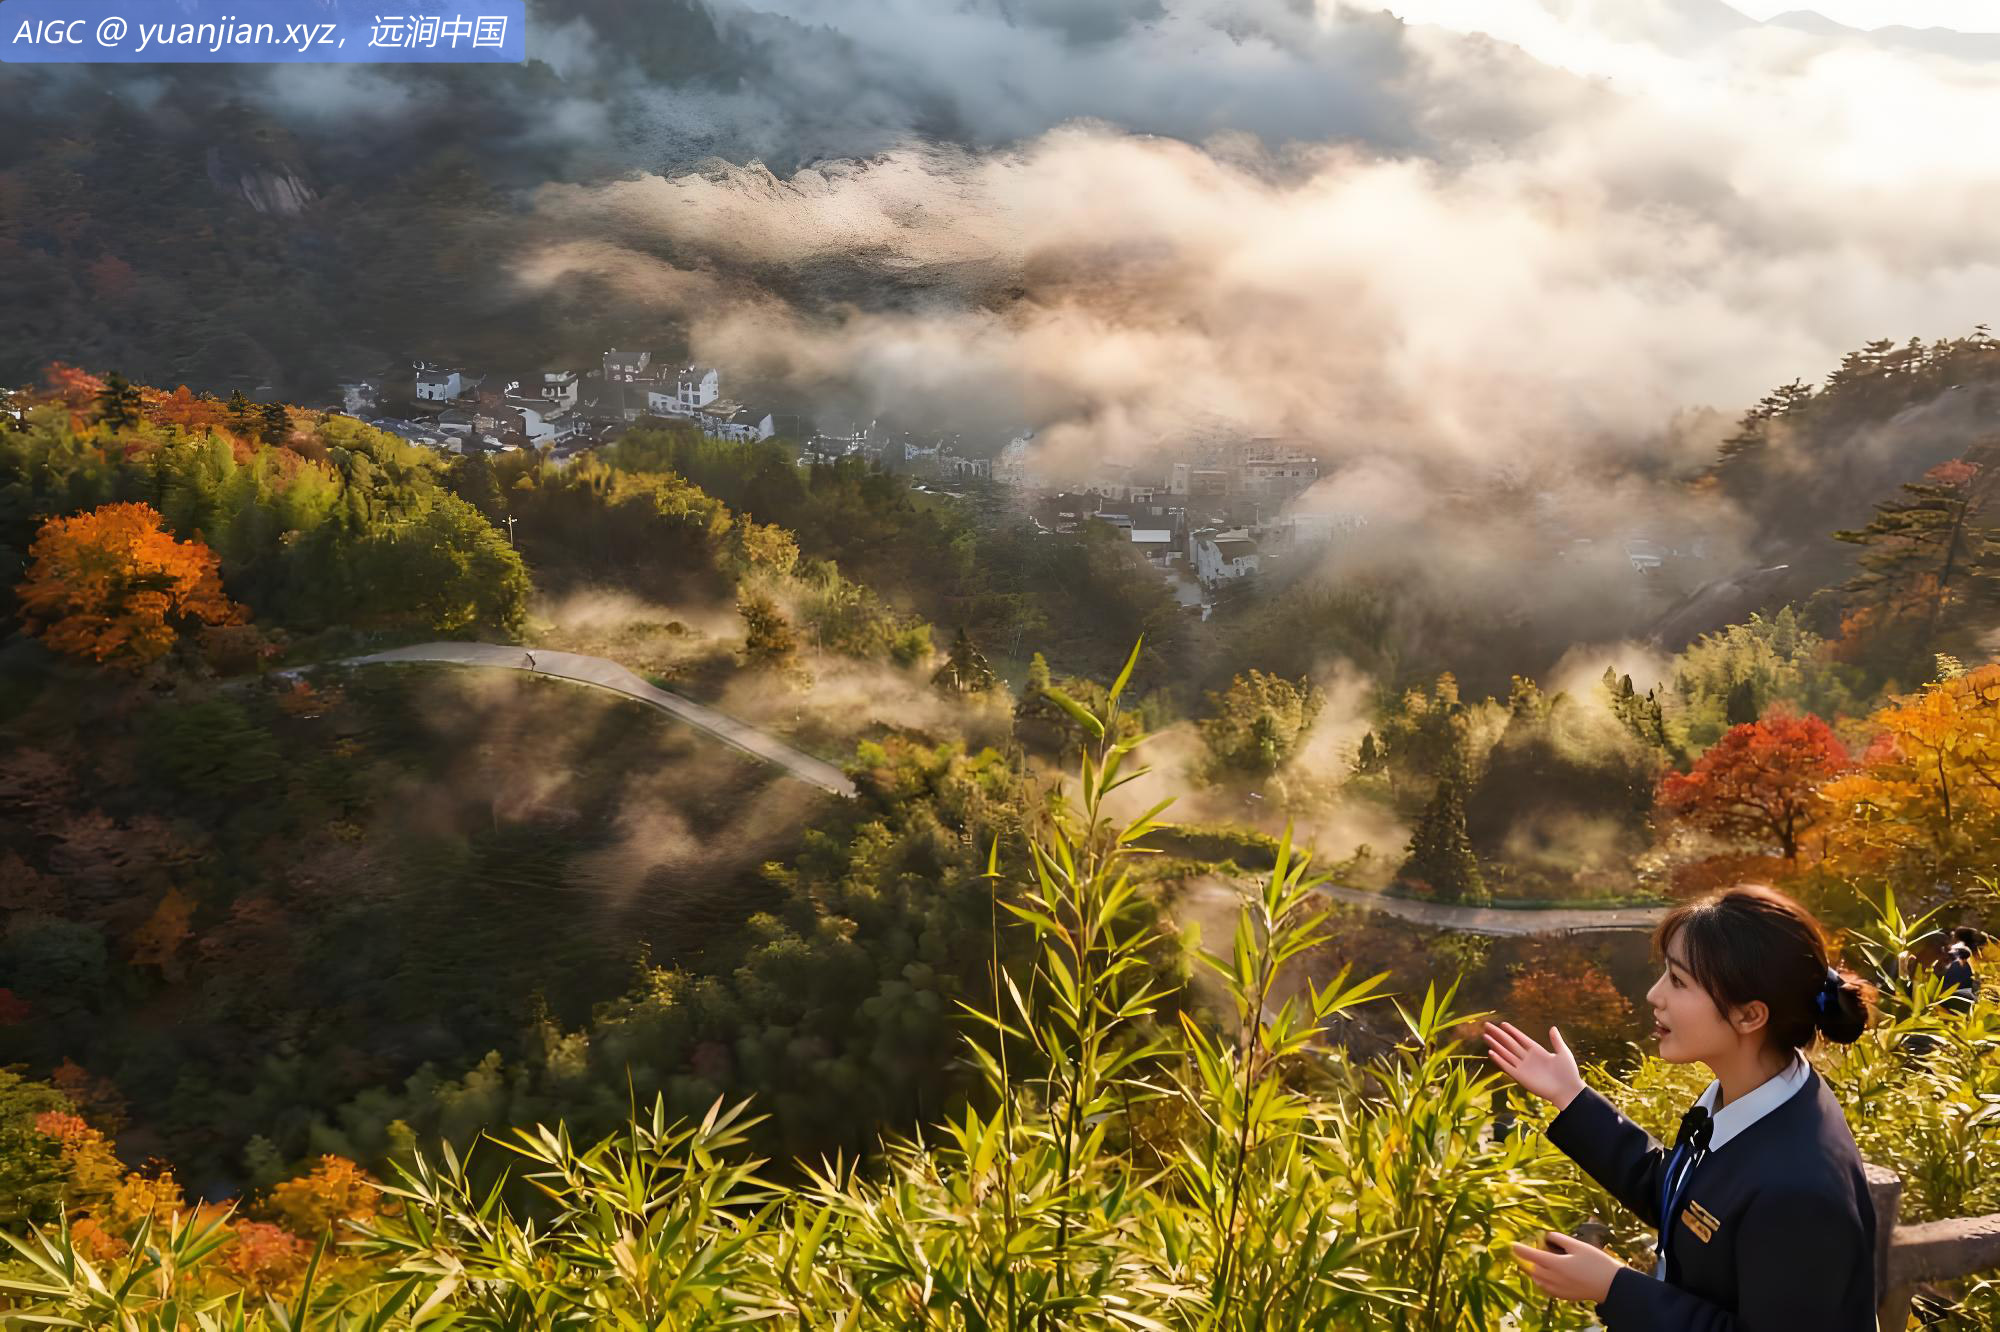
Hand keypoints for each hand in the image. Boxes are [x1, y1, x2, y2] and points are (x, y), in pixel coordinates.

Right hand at [1482, 1021, 1584, 1109]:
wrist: (1568, 1091)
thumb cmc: (1568, 1073)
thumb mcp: (1563, 1053)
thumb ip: (1556, 1041)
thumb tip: (1552, 1027)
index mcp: (1537, 1051)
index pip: (1521, 1038)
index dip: (1512, 1031)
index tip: (1502, 1024)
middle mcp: (1527, 1058)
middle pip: (1510, 1043)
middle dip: (1498, 1035)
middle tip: (1487, 1026)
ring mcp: (1523, 1067)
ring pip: (1506, 1053)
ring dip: (1496, 1045)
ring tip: (1485, 1036)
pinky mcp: (1520, 1077)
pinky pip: (1507, 1067)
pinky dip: (1499, 1060)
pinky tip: (1491, 1052)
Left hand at [1511, 1230, 1625, 1304]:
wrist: (1612, 1286)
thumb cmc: (1597, 1263)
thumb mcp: (1579, 1246)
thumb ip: (1561, 1240)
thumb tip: (1548, 1236)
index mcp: (1557, 1265)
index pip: (1533, 1257)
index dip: (1521, 1250)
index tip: (1512, 1245)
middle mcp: (1555, 1279)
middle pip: (1534, 1269)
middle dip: (1528, 1261)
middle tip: (1529, 1251)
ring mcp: (1559, 1289)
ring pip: (1538, 1281)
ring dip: (1534, 1271)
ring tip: (1536, 1263)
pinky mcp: (1565, 1296)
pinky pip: (1547, 1289)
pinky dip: (1542, 1282)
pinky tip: (1546, 1277)